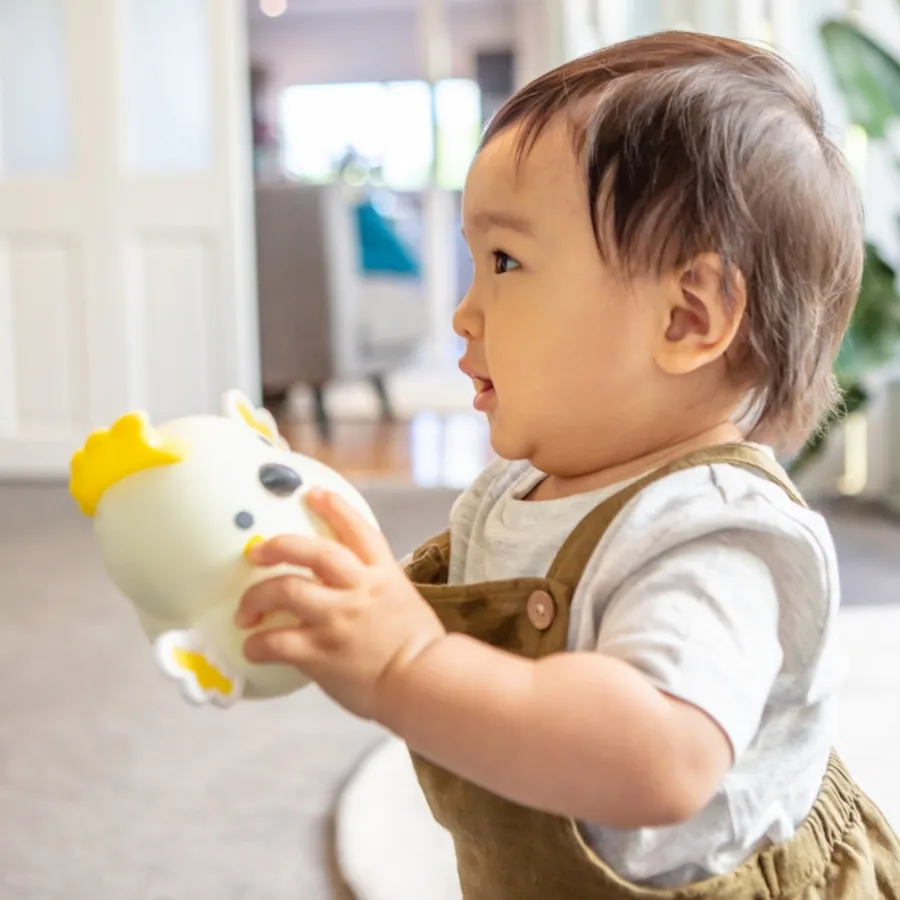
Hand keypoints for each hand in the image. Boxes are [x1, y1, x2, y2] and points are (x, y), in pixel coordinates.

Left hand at [235, 487, 445, 720]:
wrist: (426, 683)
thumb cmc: (419, 650)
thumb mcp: (404, 602)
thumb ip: (376, 590)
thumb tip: (349, 591)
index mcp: (383, 576)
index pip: (358, 530)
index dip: (334, 507)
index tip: (314, 494)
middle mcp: (358, 590)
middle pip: (313, 552)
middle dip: (279, 547)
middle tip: (257, 552)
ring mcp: (338, 619)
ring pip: (286, 590)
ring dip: (256, 597)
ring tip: (244, 610)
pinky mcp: (322, 653)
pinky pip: (278, 642)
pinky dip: (258, 644)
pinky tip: (252, 647)